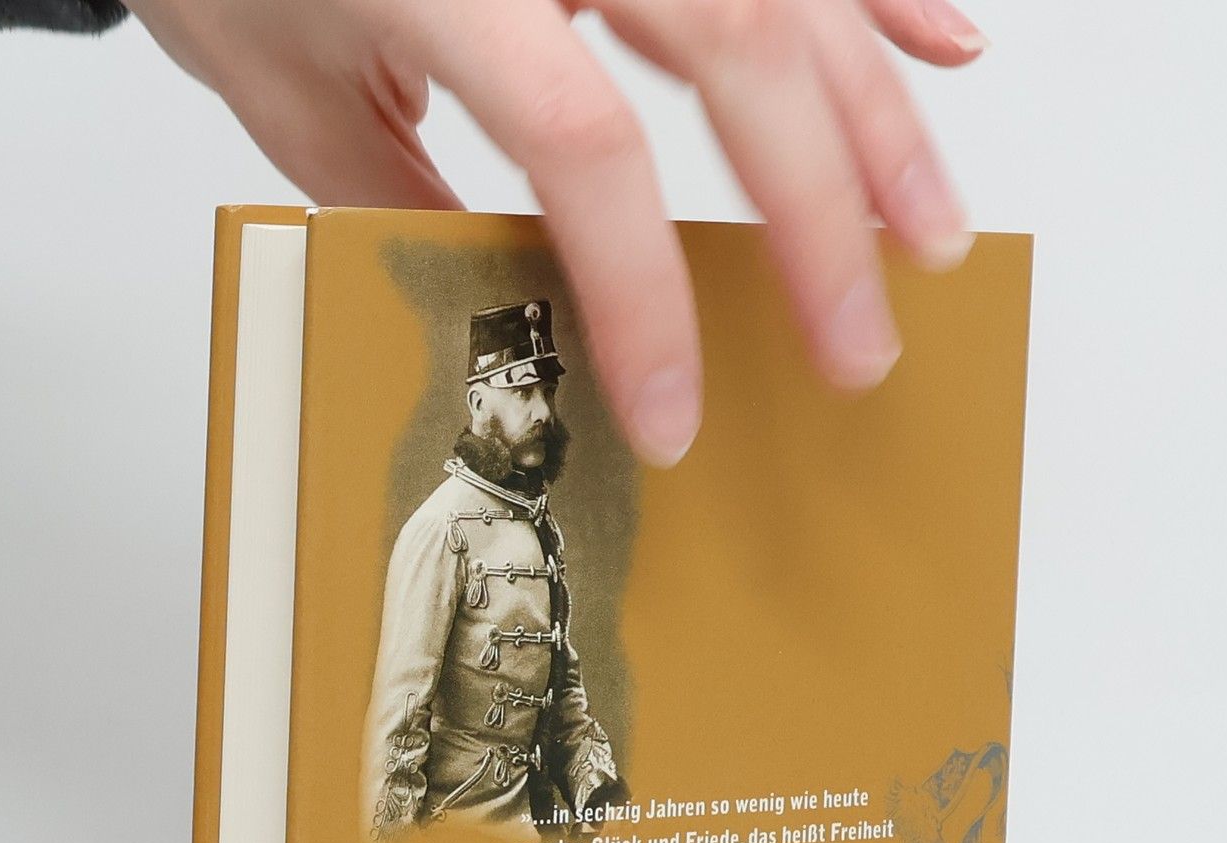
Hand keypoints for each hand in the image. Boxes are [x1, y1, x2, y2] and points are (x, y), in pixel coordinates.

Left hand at [124, 0, 984, 466]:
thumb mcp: (287, 92)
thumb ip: (409, 203)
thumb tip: (517, 308)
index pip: (587, 146)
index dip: (645, 294)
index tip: (673, 413)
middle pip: (740, 50)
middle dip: (821, 219)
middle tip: (859, 348)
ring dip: (879, 115)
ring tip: (929, 234)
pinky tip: (939, 45)